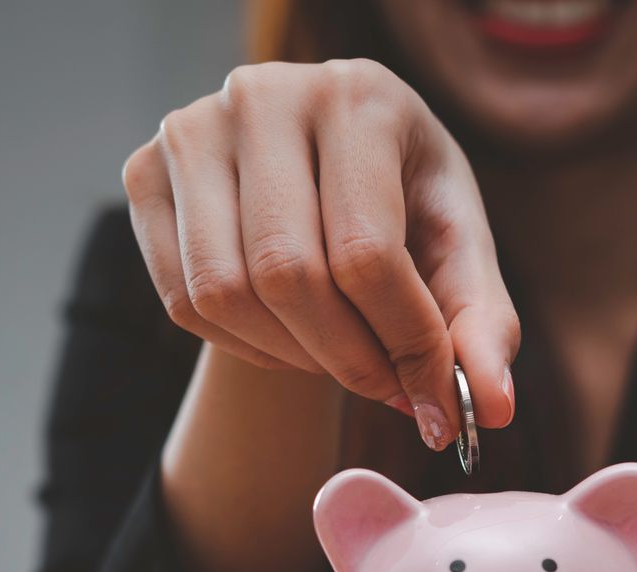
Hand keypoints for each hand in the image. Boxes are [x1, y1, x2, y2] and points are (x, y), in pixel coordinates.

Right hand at [123, 59, 519, 448]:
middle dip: (349, 361)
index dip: (406, 344)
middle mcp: (263, 96)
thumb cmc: (405, 204)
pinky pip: (184, 301)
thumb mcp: (460, 249)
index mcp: (358, 98)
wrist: (324, 167)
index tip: (439, 400)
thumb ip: (483, 324)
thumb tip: (491, 409)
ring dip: (294, 358)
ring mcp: (190, 130)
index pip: (366, 250)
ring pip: (225, 295)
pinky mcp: (144, 174)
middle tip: (390, 391)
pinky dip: (245, 347)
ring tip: (343, 358)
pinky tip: (290, 339)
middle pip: (288, 276)